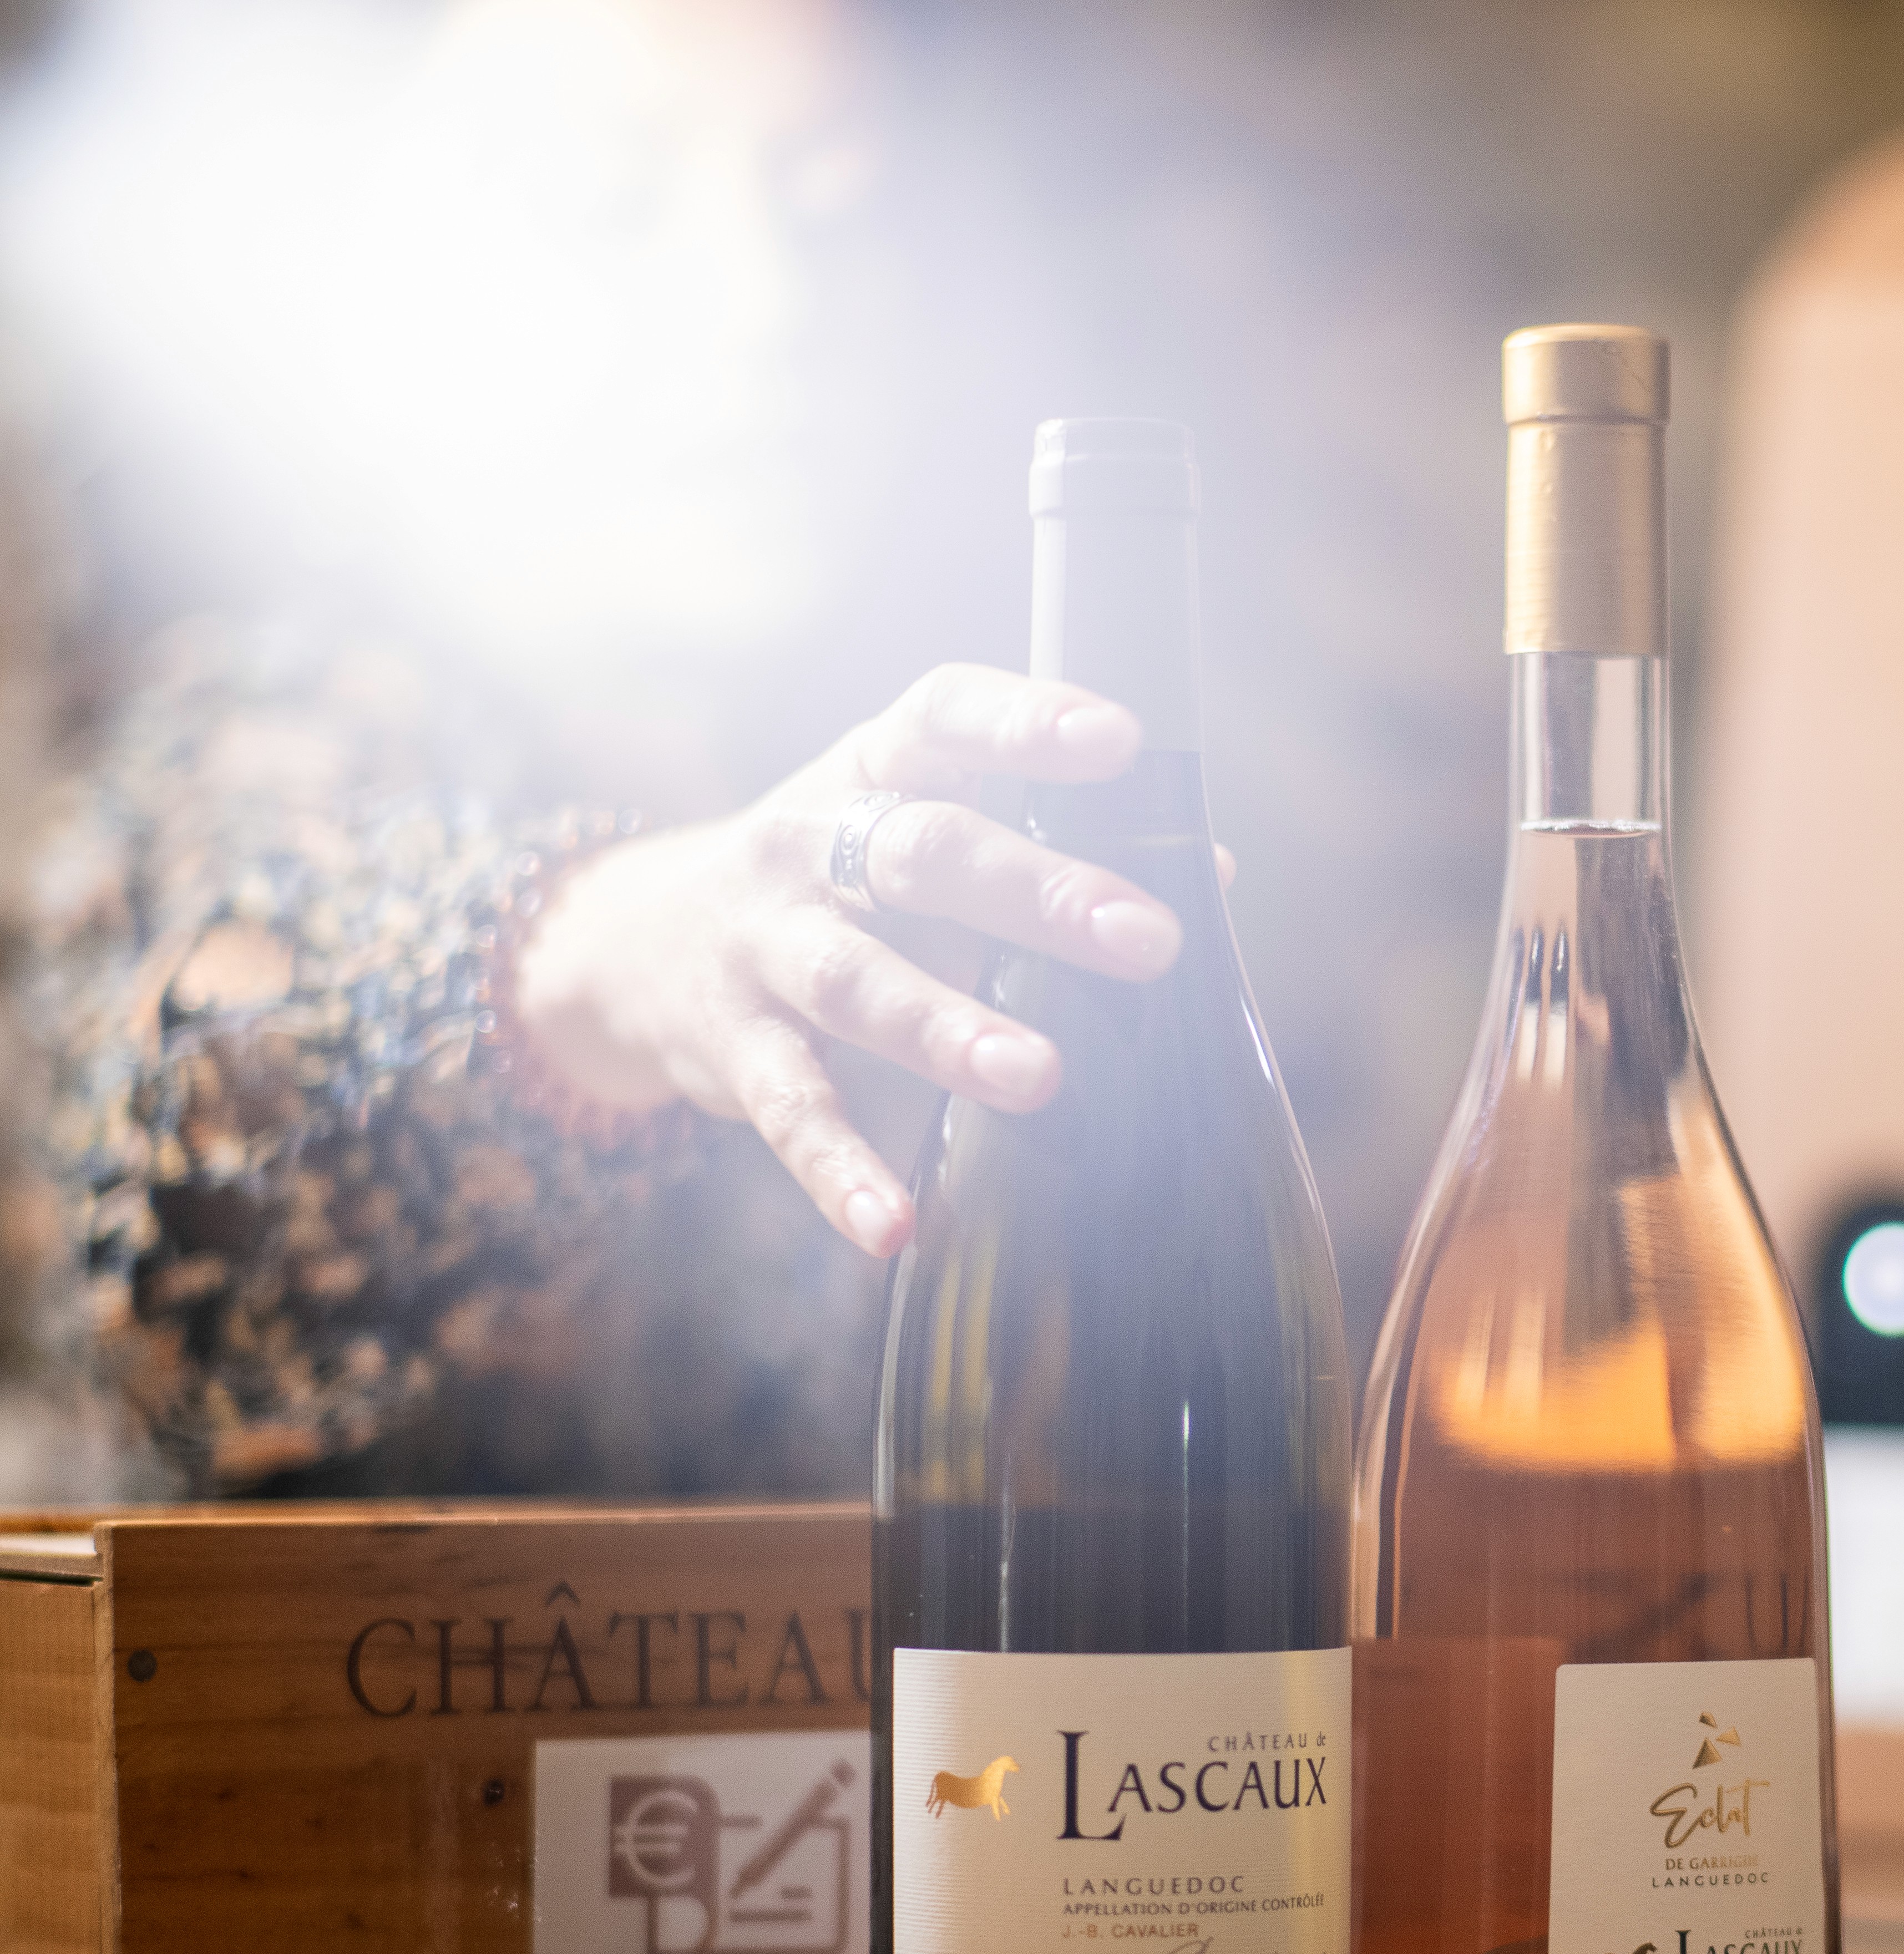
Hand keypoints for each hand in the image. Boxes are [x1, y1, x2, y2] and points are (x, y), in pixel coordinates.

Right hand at [511, 664, 1200, 1260]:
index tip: (1120, 742)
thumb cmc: (839, 883)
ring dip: (948, 1030)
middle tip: (1148, 940)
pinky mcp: (729, 1046)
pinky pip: (791, 1110)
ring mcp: (760, 943)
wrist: (630, 945)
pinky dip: (840, 1170)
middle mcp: (806, 841)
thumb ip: (1048, 846)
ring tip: (1041, 1077)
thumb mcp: (917, 837)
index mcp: (868, 768)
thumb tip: (1210, 868)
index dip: (1026, 723)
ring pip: (856, 982)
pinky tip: (896, 1224)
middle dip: (1038, 896)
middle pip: (924, 856)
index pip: (944, 717)